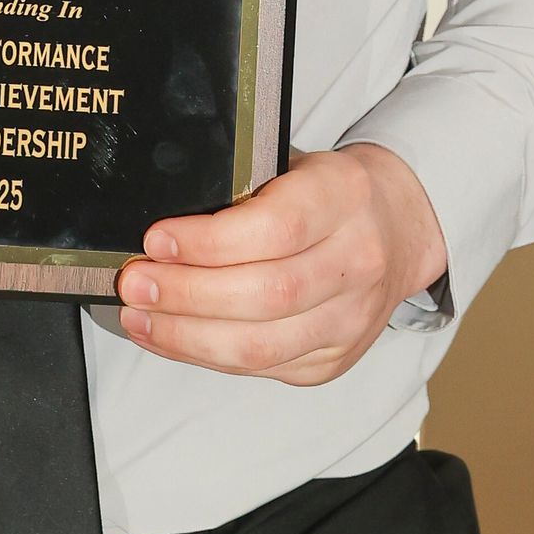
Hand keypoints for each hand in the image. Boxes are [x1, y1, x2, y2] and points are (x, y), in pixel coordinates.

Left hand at [114, 145, 446, 386]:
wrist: (398, 228)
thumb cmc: (327, 191)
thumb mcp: (294, 164)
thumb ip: (243, 186)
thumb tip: (161, 218)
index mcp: (344, 196)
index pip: (277, 228)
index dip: (211, 242)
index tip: (156, 240)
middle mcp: (358, 261)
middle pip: (267, 295)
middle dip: (187, 295)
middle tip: (135, 283)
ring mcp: (351, 320)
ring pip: (261, 346)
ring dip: (187, 336)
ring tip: (139, 317)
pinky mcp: (334, 360)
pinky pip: (261, 369)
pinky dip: (205, 356)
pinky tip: (168, 337)